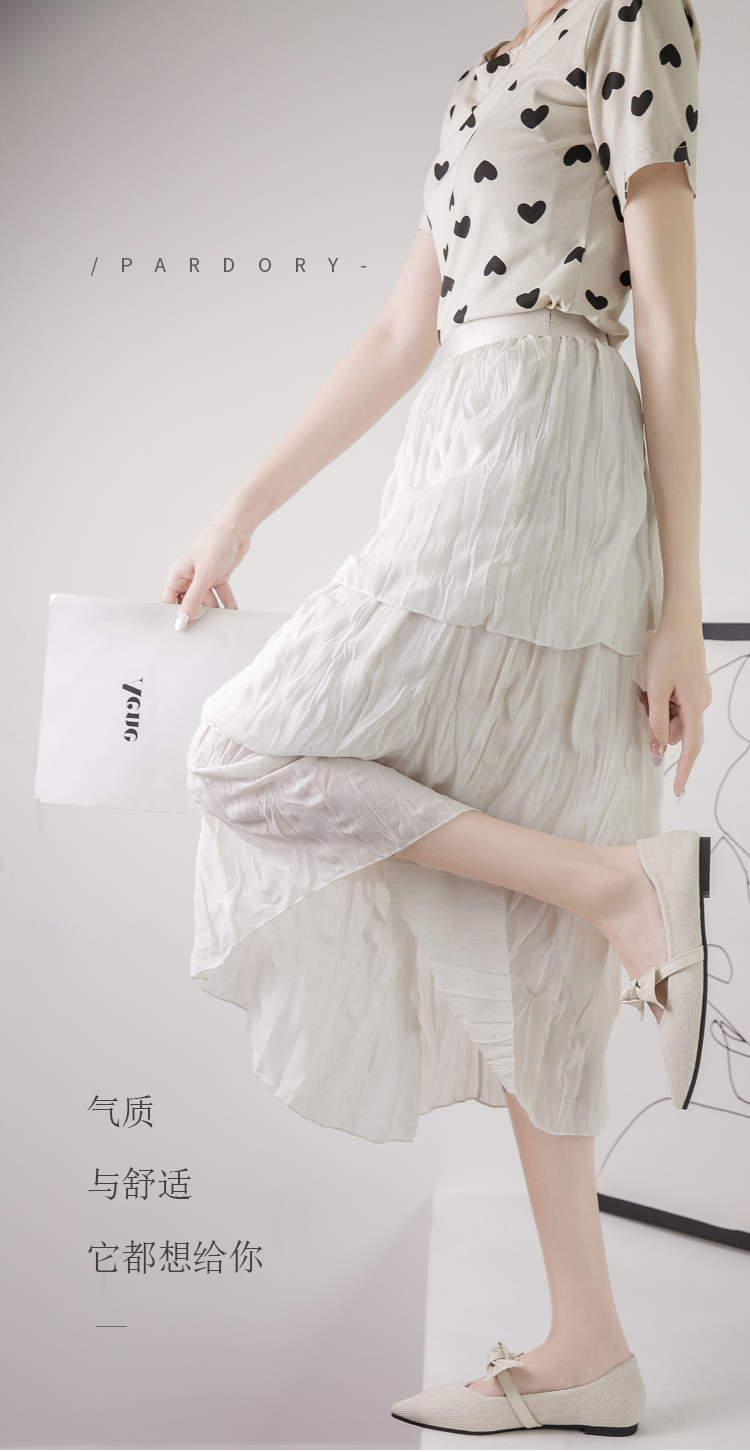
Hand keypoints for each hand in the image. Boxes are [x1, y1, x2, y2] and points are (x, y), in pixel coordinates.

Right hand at [159, 518, 248, 625]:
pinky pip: (220, 596)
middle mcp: (188, 578)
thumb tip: (183, 620)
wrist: (237, 529)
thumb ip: (194, 599)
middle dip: (194, 616)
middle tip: (201, 631)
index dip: (171, 617)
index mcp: (176, 575)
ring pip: (206, 602)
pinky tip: (232, 614)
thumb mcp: (204, 575)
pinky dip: (226, 604)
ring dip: (213, 611)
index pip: (167, 601)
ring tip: (219, 623)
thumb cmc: (215, 543)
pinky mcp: (217, 578)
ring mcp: (203, 579)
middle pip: (187, 604)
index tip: (179, 632)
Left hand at [638, 619, 711, 796]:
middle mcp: (701, 703)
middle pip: (676, 730)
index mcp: (695, 707)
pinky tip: (657, 681)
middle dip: (658, 722)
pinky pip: (676, 704)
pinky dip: (663, 699)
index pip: (690, 748)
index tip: (677, 790)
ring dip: (658, 708)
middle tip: (645, 697)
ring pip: (674, 716)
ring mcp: (699, 695)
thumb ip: (656, 720)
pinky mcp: (693, 687)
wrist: (680, 622)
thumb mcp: (655, 688)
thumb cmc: (667, 652)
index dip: (682, 770)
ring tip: (650, 686)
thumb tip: (658, 747)